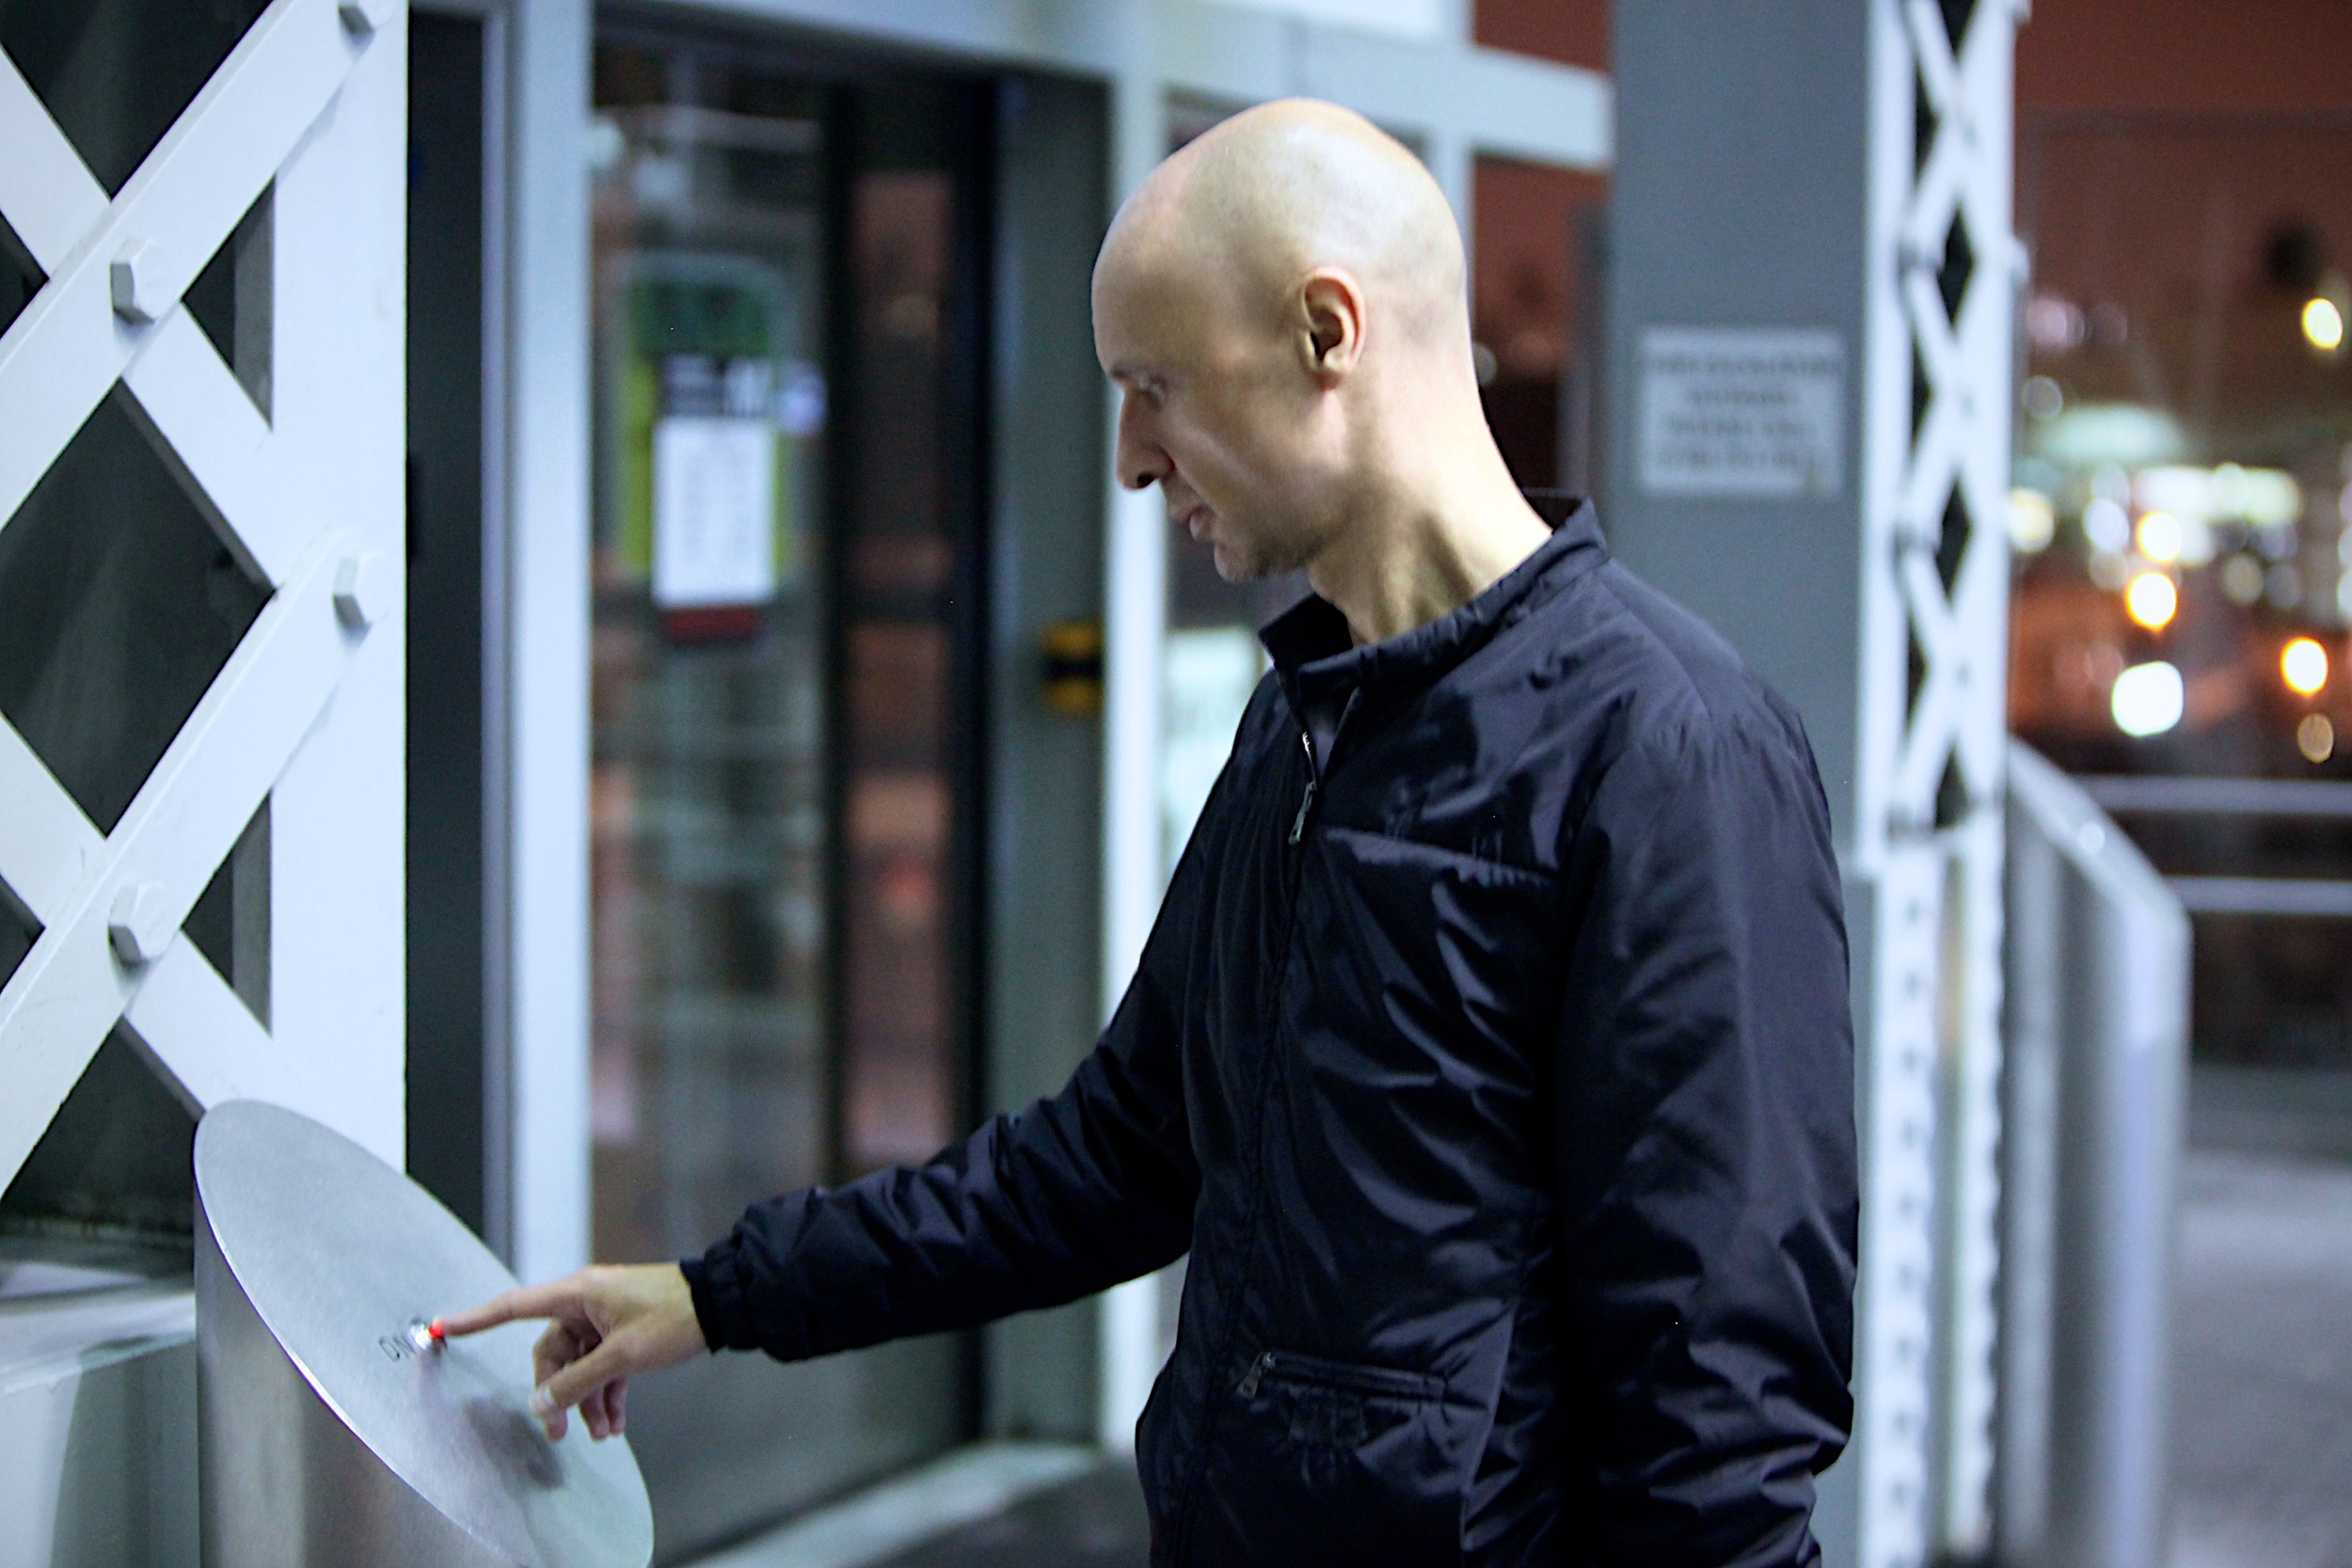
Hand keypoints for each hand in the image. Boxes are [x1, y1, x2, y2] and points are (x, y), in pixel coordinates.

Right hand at [439, 1263, 704, 1442]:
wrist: (721, 1305)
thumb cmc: (673, 1316)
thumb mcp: (622, 1355)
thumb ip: (578, 1381)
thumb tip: (540, 1403)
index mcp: (578, 1294)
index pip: (514, 1306)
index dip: (477, 1319)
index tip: (444, 1326)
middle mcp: (586, 1303)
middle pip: (551, 1353)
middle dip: (557, 1394)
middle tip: (558, 1432)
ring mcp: (606, 1318)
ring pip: (580, 1365)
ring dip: (587, 1401)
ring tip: (603, 1434)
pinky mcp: (625, 1332)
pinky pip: (603, 1366)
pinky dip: (607, 1393)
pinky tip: (616, 1423)